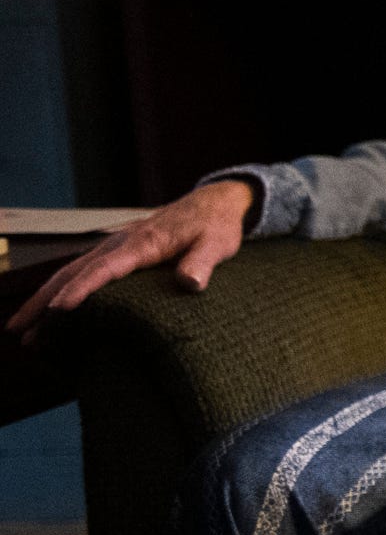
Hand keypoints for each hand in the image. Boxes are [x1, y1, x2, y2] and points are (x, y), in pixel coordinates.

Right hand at [9, 180, 255, 339]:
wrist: (214, 203)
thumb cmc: (216, 226)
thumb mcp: (217, 243)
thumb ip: (203, 262)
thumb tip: (190, 283)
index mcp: (143, 243)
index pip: (105, 269)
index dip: (82, 290)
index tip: (60, 310)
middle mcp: (120, 243)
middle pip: (73, 272)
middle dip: (44, 301)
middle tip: (20, 331)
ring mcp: (114, 245)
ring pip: (70, 272)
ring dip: (43, 298)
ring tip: (20, 328)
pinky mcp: (116, 250)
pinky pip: (81, 270)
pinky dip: (59, 289)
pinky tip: (48, 308)